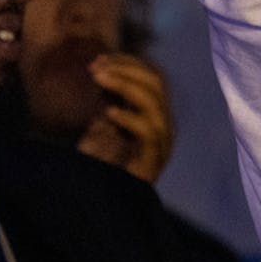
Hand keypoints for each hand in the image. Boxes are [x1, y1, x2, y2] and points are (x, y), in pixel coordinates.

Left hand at [78, 53, 174, 183]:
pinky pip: (148, 132)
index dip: (129, 63)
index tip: (100, 58)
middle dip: (126, 69)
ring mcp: (161, 143)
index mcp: (155, 115)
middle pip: (156, 84)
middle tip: (96, 67)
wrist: (102, 203)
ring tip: (98, 78)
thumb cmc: (100, 164)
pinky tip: (108, 112)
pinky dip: (129, 117)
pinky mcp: (153, 161)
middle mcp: (164, 125)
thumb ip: (109, 98)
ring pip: (155, 103)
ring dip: (125, 85)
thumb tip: (100, 66)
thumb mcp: (103, 123)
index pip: (153, 78)